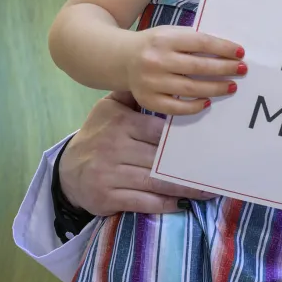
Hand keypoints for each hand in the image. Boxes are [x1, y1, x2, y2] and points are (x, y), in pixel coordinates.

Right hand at [60, 91, 216, 215]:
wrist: (66, 171)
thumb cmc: (97, 135)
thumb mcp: (108, 109)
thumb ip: (132, 94)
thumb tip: (160, 76)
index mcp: (120, 124)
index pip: (159, 132)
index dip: (183, 139)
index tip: (208, 143)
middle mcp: (114, 148)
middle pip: (161, 158)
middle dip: (189, 166)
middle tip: (215, 168)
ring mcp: (110, 175)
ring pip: (156, 182)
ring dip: (185, 189)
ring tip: (208, 190)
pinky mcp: (107, 198)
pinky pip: (143, 202)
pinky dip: (165, 204)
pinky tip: (183, 203)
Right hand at [124, 26, 246, 114]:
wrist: (122, 58)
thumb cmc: (155, 44)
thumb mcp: (171, 33)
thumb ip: (194, 40)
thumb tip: (227, 52)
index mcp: (165, 39)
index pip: (201, 43)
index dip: (223, 48)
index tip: (241, 53)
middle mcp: (156, 60)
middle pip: (198, 67)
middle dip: (224, 69)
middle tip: (242, 70)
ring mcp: (151, 82)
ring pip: (190, 88)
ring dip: (215, 88)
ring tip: (231, 86)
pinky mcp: (147, 100)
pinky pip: (176, 108)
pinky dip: (194, 106)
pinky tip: (207, 101)